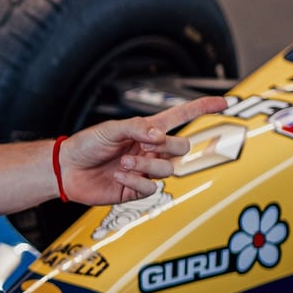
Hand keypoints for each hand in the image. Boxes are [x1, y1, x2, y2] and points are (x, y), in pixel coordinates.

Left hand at [57, 96, 228, 206]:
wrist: (67, 170)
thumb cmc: (87, 145)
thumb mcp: (111, 128)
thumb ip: (137, 128)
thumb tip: (160, 136)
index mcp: (147, 130)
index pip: (181, 116)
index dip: (202, 108)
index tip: (224, 103)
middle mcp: (150, 150)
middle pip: (182, 148)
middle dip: (169, 147)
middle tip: (146, 146)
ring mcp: (145, 171)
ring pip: (167, 170)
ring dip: (146, 165)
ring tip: (123, 163)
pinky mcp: (136, 190)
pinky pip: (150, 189)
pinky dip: (135, 181)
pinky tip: (119, 176)